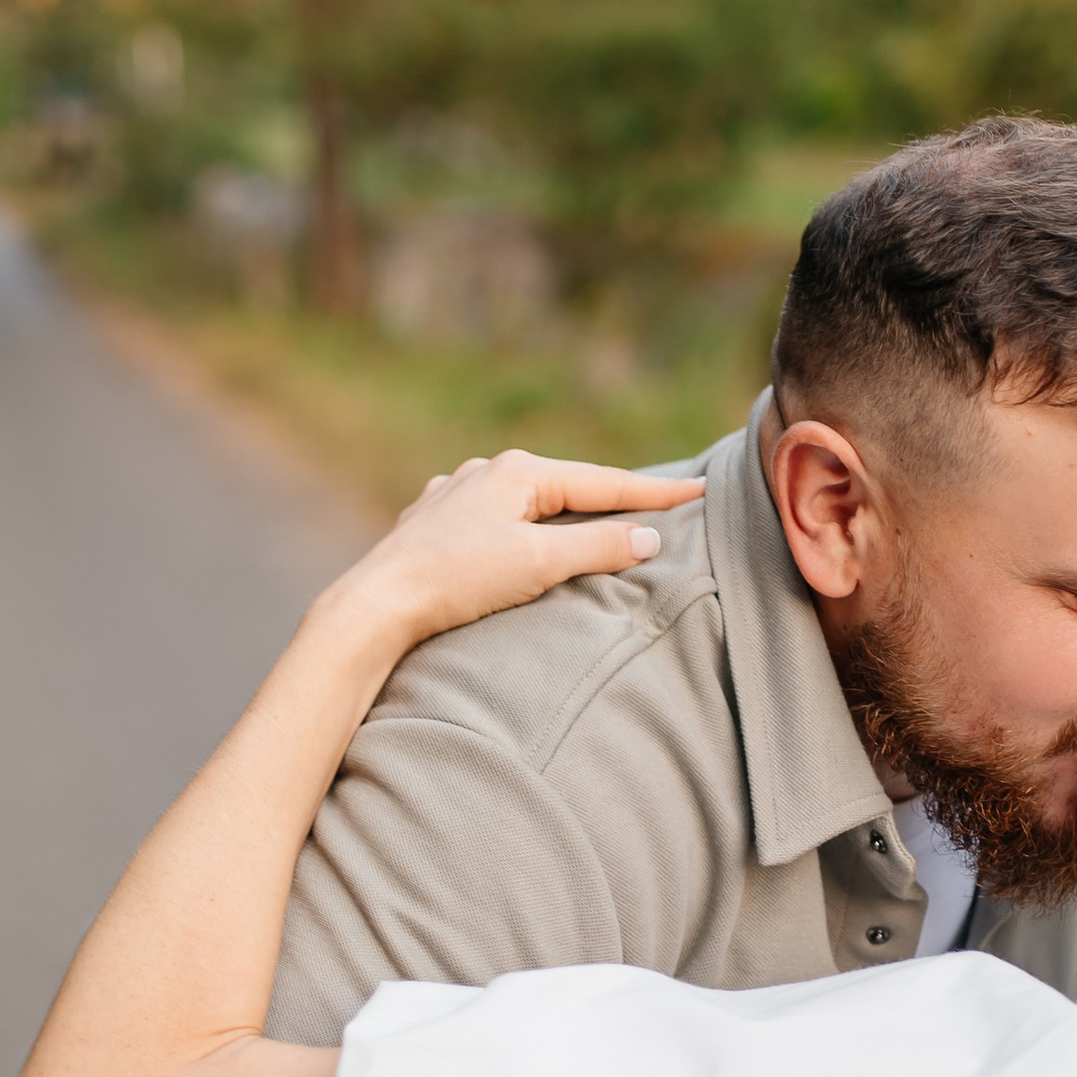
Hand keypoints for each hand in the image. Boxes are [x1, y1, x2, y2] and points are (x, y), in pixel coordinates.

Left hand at [326, 449, 703, 663]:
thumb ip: (598, 549)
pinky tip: (518, 532)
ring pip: (528, 502)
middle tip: (659, 499)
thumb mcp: (539, 563)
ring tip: (595, 515)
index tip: (701, 489)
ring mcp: (455, 496)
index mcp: (519, 472)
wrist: (375, 604)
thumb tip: (648, 538)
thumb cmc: (457, 581)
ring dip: (565, 511)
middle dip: (612, 496)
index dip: (656, 493)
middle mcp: (486, 471)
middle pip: (568, 487)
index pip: (605, 483)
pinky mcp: (433, 525)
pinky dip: (523, 526)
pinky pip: (495, 519)